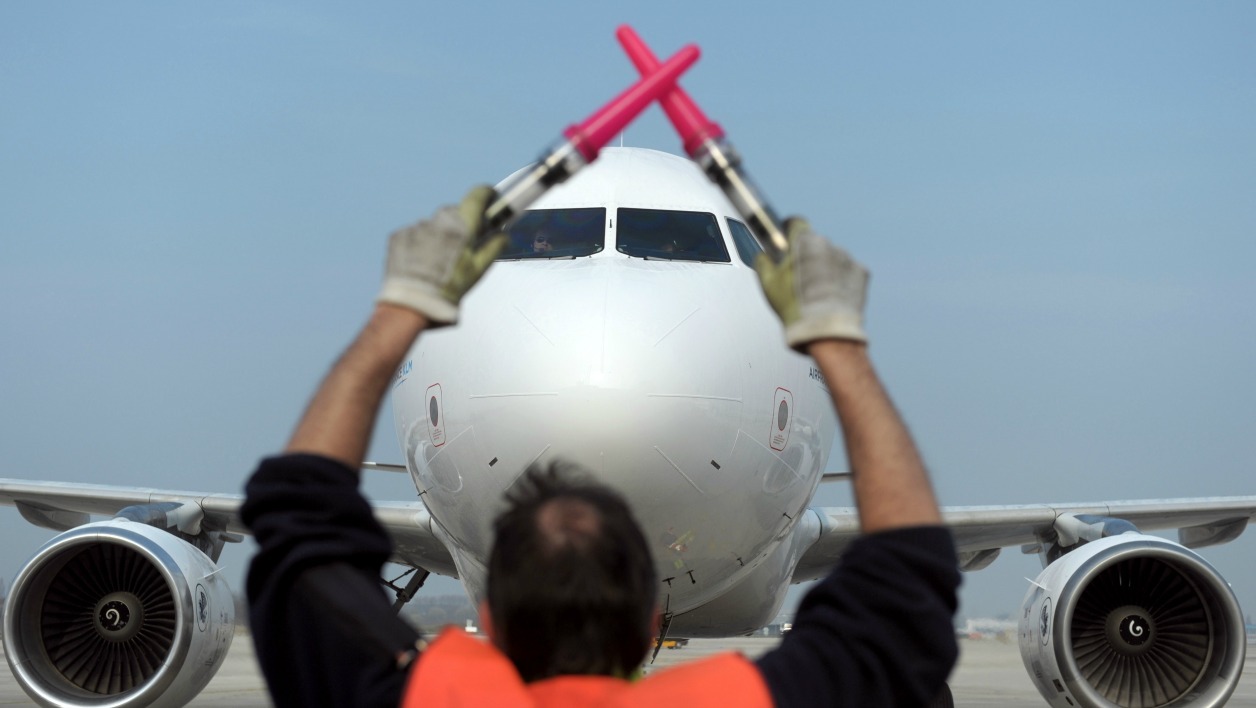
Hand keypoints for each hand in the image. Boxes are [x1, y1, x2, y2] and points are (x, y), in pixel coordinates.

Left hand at [376, 186, 507, 324]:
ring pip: (435, 224)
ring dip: (440, 235)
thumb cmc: (448, 288)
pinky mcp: (400, 235)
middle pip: (455, 212)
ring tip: (440, 261)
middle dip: (462, 224)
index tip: (490, 199)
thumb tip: (503, 235)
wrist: (412, 302)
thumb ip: (494, 247)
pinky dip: (421, 243)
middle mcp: (438, 221)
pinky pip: (416, 233)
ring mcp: (417, 226)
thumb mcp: (478, 269)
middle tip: (464, 246)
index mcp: (461, 226)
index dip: (486, 195)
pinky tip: (423, 263)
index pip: (477, 196)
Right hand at [754, 218, 868, 350]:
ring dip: (825, 269)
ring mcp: (846, 257)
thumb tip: (764, 256)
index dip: (789, 231)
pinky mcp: (861, 272)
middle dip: (807, 256)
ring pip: (832, 257)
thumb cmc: (796, 307)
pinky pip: (848, 271)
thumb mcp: (767, 283)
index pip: (796, 223)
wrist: (825, 331)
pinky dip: (841, 280)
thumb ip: (763, 261)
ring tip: (816, 293)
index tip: (786, 241)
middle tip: (798, 278)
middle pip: (814, 243)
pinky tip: (831, 297)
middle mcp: (827, 244)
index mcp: (803, 242)